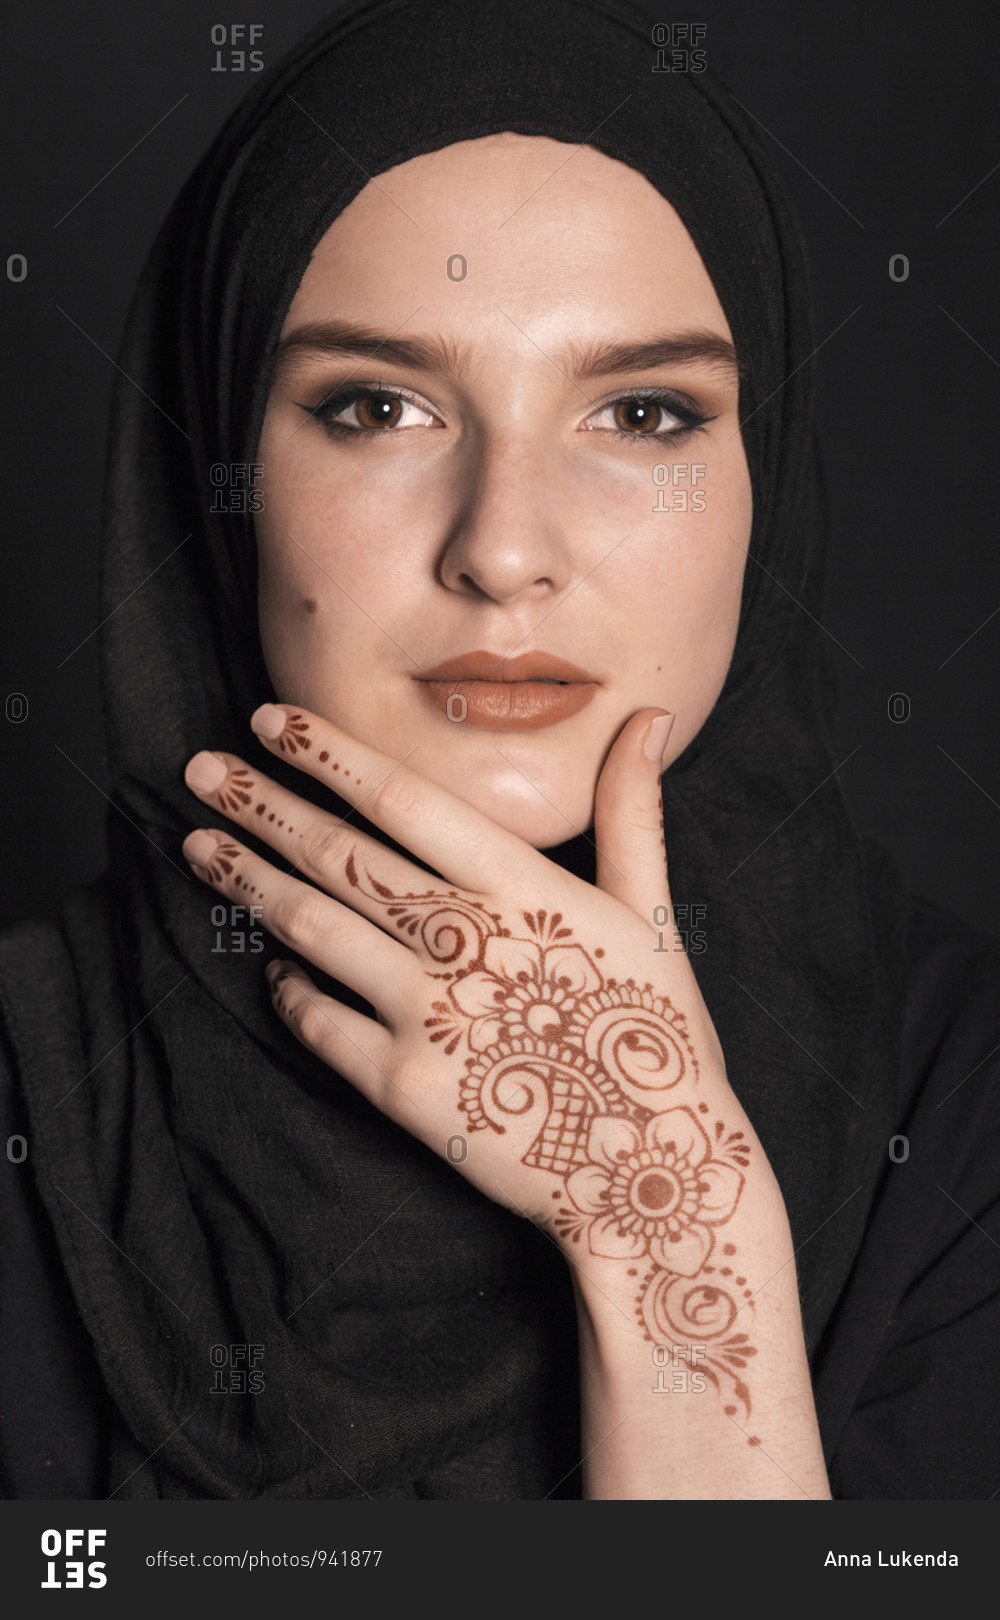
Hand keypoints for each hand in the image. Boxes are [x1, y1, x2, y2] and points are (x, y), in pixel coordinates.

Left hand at [181, 706, 829, 1494]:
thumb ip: (633, 811)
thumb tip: (648, 715)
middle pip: (338, 855)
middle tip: (200, 770)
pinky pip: (318, 1021)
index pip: (400, 797)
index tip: (268, 719)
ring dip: (249, 881)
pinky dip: (285, 989)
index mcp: (522, 886)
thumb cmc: (656, 1037)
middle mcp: (464, 939)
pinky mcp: (401, 1086)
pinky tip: (270, 967)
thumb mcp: (654, 913)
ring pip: (311, 927)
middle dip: (261, 805)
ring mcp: (426, 1014)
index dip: (326, 754)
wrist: (650, 1173)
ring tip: (199, 848)